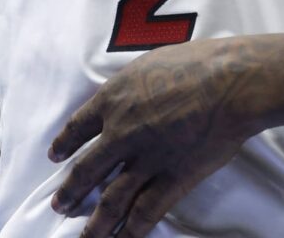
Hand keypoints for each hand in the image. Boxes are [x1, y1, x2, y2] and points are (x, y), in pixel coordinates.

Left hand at [47, 37, 270, 237]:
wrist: (227, 83)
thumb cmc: (195, 62)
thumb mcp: (148, 63)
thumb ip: (131, 85)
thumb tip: (127, 93)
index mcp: (112, 99)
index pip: (78, 127)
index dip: (64, 143)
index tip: (55, 156)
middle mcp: (120, 133)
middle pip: (86, 170)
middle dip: (71, 191)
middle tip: (59, 206)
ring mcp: (145, 159)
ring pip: (111, 199)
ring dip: (96, 222)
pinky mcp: (173, 178)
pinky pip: (146, 210)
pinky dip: (132, 229)